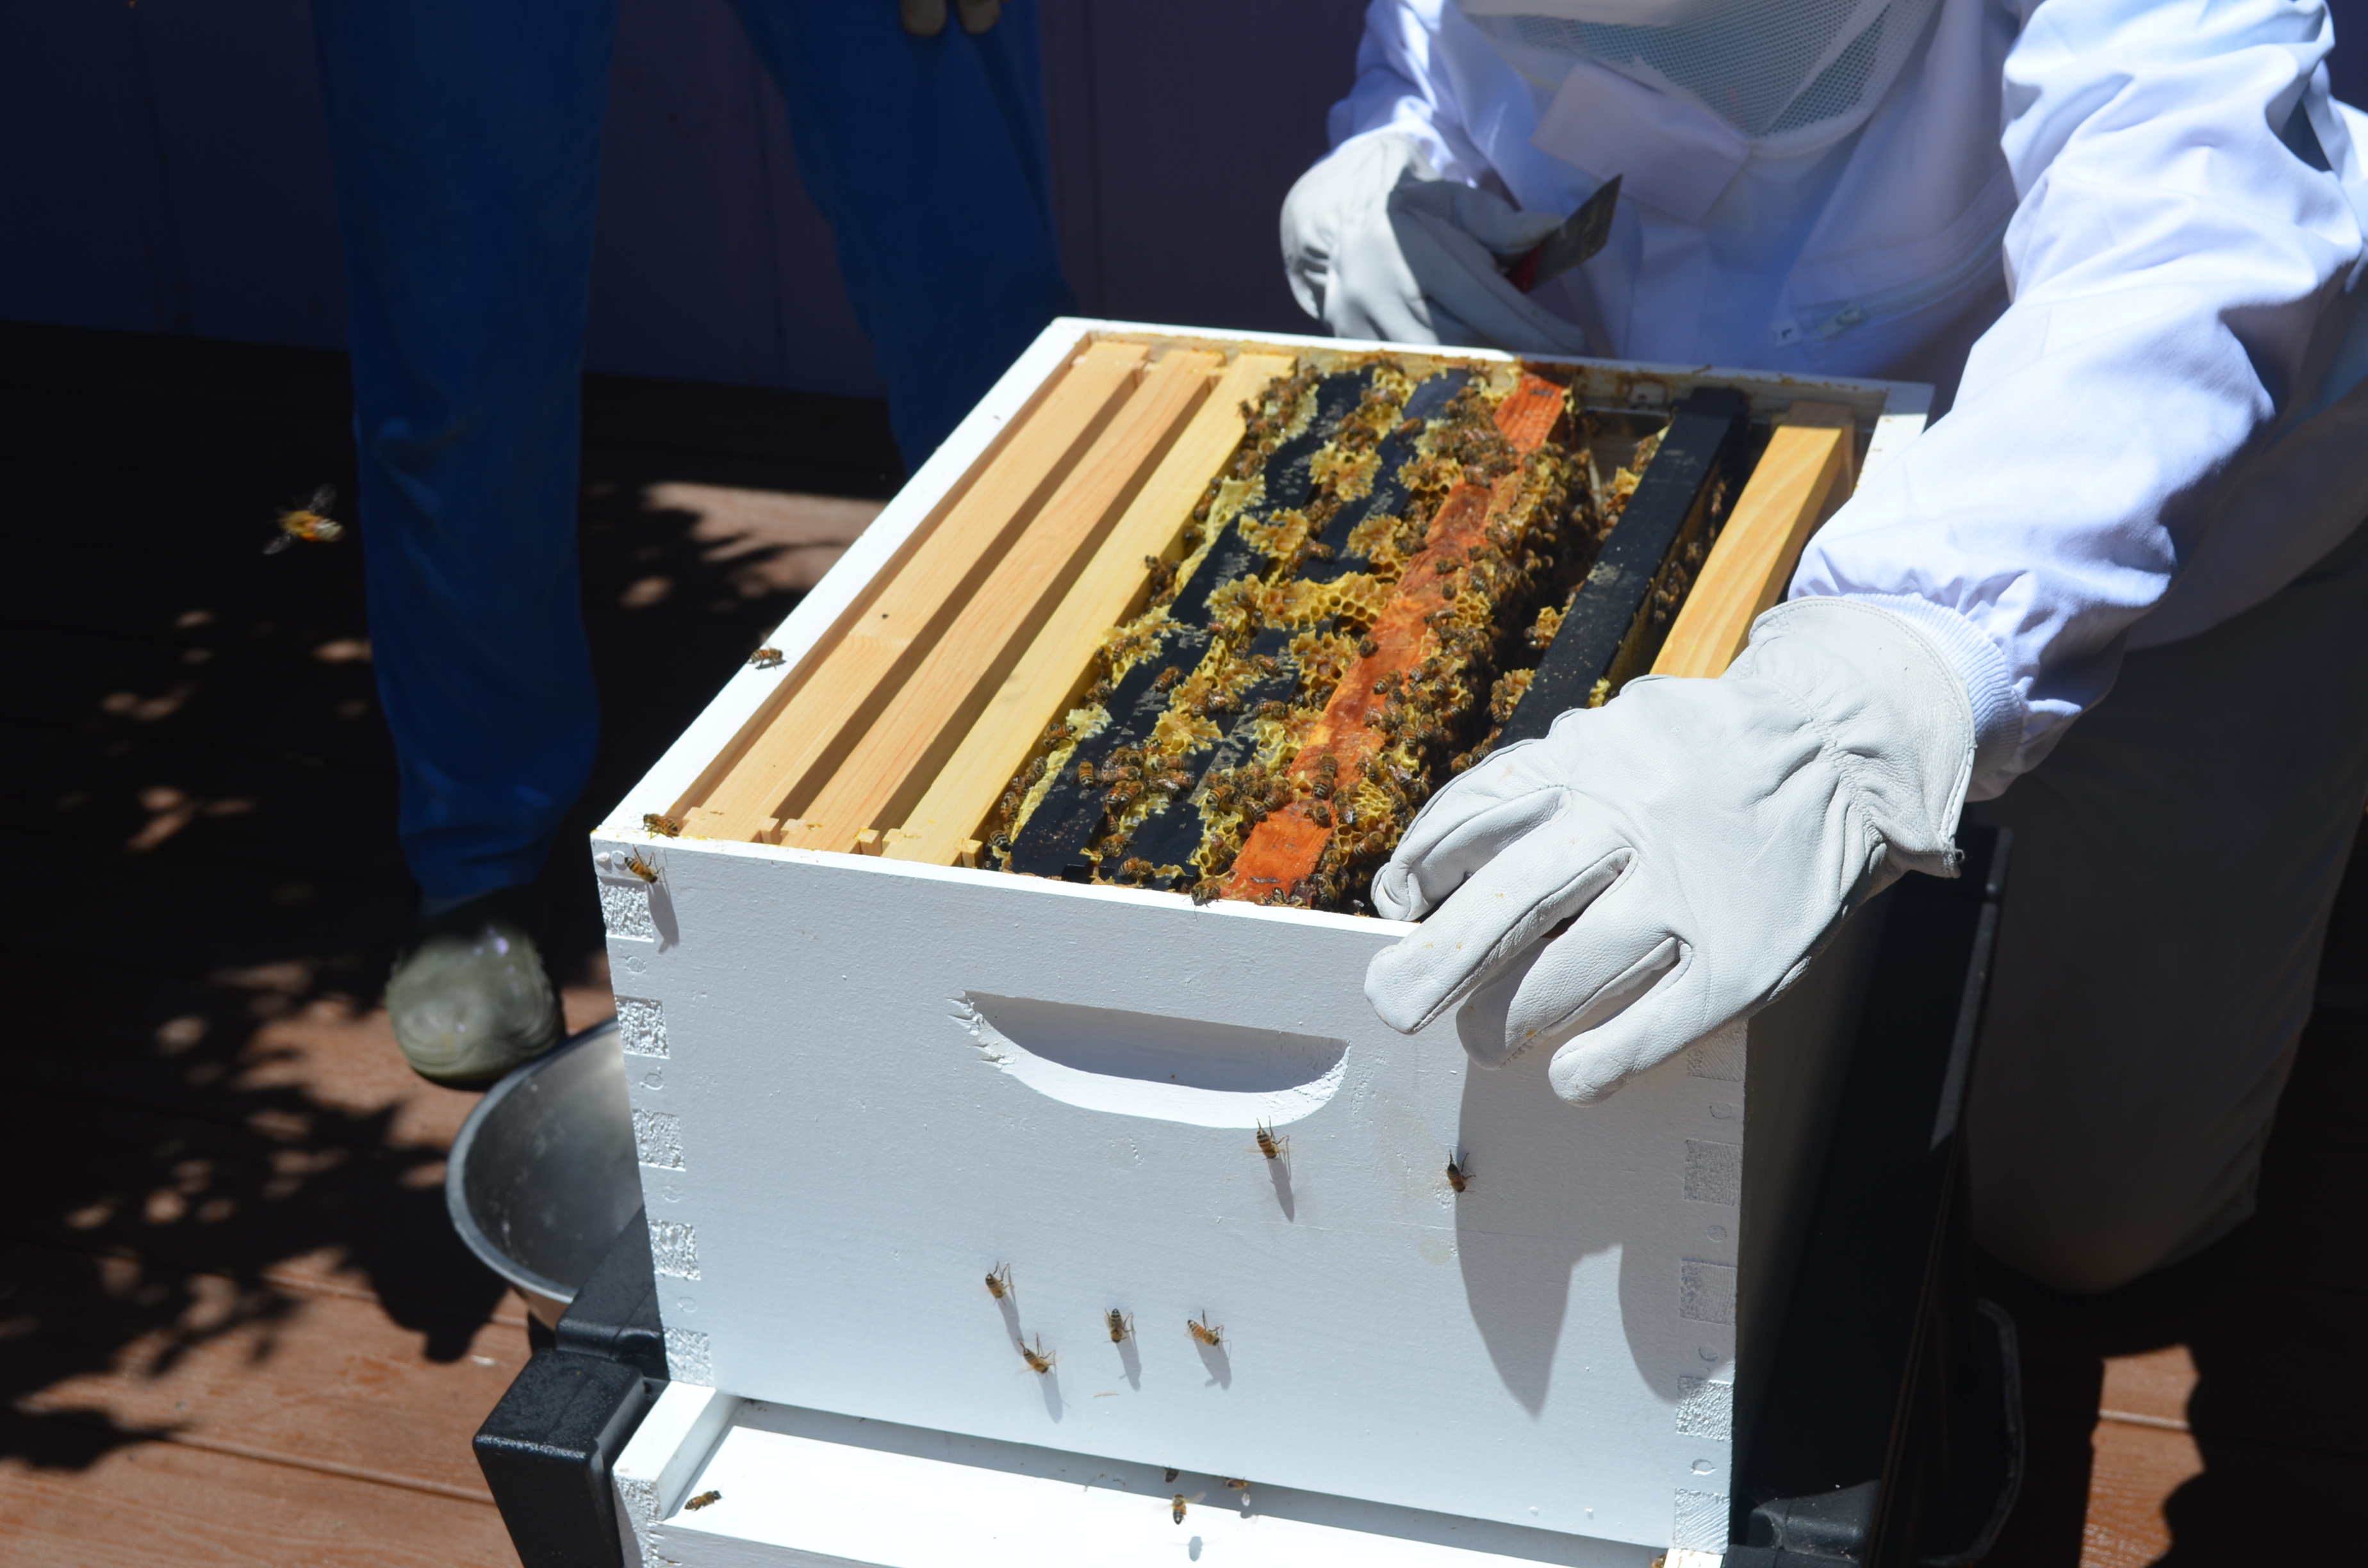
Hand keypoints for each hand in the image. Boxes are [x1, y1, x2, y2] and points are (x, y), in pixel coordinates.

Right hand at [1281, 132, 1590, 354]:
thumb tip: (1555, 229)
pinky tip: (1484, 385)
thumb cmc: (1417, 217)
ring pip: (1438, 368)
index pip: (1481, 298)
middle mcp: (1378, 290)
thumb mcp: (1457, 202)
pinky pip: (1413, 378)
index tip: (1573, 344)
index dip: (1531, 326)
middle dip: (1517, 356)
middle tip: (1561, 368)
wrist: (1343, 228)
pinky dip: (1454, 382)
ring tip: (1529, 379)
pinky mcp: (1353, 350)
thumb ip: (1503, 223)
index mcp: (1408, 245)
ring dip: (1489, 376)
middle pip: (1463, 340)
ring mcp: (1360, 326)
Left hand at [1364, 600, 1976, 1103]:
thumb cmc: (1692, 762)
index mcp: (1588, 762)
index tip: (1403, 907)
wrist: (1838, 752)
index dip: (1423, 872)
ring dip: (1510, 1021)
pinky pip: (1653, 1028)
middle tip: (1394, 1004)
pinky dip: (1598, 1063)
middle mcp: (1634, 822)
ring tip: (1488, 1039)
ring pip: (1570, 976)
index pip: (1474, 822)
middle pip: (1513, 904)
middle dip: (1440, 963)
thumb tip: (1409, 881)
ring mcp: (1690, 894)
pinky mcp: (1742, 959)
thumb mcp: (1607, 740)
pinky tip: (1571, 1076)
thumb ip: (1519, 793)